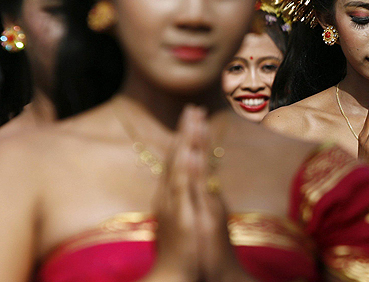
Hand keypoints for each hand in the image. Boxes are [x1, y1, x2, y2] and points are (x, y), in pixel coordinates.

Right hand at [153, 106, 252, 281]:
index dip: (185, 137)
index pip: (178, 159)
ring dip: (186, 141)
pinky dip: (186, 168)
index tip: (192, 117)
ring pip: (179, 166)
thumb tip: (195, 183)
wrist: (173, 276)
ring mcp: (174, 204)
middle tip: (192, 107)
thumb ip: (189, 199)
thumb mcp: (187, 218)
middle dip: (185, 131)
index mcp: (172, 194)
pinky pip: (182, 188)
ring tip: (192, 118)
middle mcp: (170, 195)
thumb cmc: (184, 249)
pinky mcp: (180, 216)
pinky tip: (191, 151)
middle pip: (177, 156)